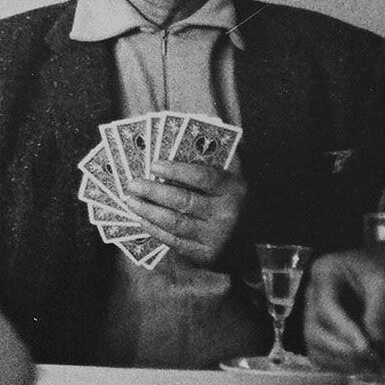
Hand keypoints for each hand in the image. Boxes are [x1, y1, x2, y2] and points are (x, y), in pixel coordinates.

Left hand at [119, 160, 246, 269]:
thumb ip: (217, 159)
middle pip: (184, 201)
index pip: (202, 177)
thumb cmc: (234, 202)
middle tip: (132, 184)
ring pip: (176, 223)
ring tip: (130, 201)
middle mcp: (226, 215)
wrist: (254, 242)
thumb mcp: (234, 179)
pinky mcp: (205, 255)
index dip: (176, 170)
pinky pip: (175, 242)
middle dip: (154, 191)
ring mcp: (216, 237)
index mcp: (233, 190)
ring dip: (148, 211)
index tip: (153, 164)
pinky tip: (141, 219)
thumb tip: (197, 129)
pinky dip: (155, 230)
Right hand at [303, 236, 384, 371]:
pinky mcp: (321, 330)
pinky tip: (361, 366)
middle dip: (341, 348)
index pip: (326, 308)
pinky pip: (320, 353)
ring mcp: (313, 313)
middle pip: (314, 329)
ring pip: (314, 344)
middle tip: (371, 358)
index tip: (366, 348)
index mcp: (324, 273)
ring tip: (370, 364)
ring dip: (340, 360)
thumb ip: (378, 312)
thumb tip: (373, 342)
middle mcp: (312, 294)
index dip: (344, 330)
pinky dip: (338, 364)